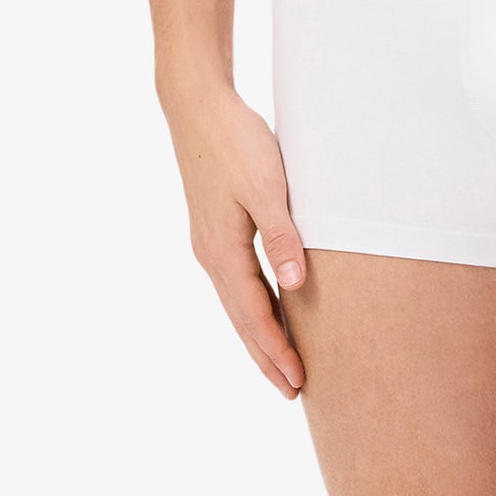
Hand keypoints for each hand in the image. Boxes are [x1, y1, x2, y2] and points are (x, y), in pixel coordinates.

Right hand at [164, 86, 307, 395]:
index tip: (299, 380)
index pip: (255, 316)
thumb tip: (296, 284)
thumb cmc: (235, 140)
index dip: (278, 350)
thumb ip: (282, 236)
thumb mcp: (266, 186)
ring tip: (280, 367)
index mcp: (223, 251)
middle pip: (242, 321)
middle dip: (267, 358)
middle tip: (292, 392)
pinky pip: (236, 286)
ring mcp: (209, 245)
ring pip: (238, 306)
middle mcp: (211, 256)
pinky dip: (252, 311)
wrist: (197, 103)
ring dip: (259, 339)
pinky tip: (265, 317)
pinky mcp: (214, 232)